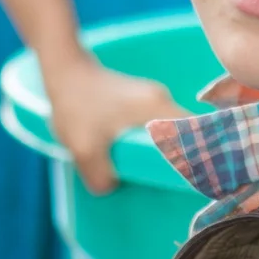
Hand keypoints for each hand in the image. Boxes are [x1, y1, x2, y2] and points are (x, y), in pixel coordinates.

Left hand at [45, 54, 184, 193]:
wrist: (62, 71)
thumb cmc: (76, 106)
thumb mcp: (84, 149)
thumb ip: (100, 176)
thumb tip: (112, 186)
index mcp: (157, 107)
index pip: (194, 131)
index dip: (196, 153)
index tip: (189, 173)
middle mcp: (160, 98)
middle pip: (182, 131)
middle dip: (176, 154)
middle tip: (164, 176)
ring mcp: (150, 95)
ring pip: (166, 128)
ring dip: (158, 146)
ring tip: (144, 165)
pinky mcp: (138, 98)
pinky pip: (152, 123)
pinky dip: (147, 138)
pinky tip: (130, 150)